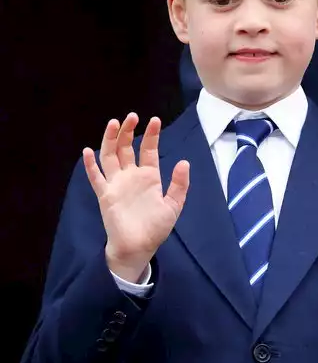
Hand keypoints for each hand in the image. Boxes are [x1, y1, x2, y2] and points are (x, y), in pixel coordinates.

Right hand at [84, 114, 189, 283]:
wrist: (139, 247)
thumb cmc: (156, 227)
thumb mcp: (174, 205)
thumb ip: (180, 184)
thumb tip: (184, 162)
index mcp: (149, 177)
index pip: (148, 151)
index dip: (151, 135)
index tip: (154, 120)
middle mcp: (131, 177)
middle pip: (126, 148)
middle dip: (129, 131)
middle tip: (132, 116)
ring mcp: (117, 184)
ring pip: (110, 156)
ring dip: (111, 140)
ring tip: (114, 123)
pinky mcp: (105, 195)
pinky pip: (96, 177)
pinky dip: (90, 165)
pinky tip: (87, 151)